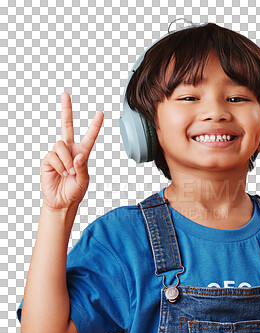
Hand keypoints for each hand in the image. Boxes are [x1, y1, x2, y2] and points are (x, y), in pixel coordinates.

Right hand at [40, 92, 103, 210]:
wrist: (62, 202)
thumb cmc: (75, 191)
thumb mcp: (84, 180)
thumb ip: (82, 167)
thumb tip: (77, 156)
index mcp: (82, 153)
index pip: (89, 136)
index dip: (94, 125)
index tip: (101, 113)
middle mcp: (69, 150)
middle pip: (67, 126)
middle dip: (66, 110)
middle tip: (65, 94)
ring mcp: (58, 154)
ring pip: (60, 145)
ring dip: (66, 160)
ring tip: (69, 172)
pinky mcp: (48, 160)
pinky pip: (53, 156)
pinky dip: (59, 166)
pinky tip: (61, 173)